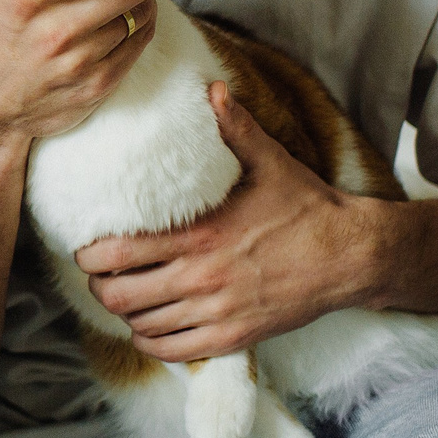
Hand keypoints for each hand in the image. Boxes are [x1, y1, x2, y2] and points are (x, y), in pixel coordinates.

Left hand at [76, 81, 387, 361]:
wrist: (351, 256)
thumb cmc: (307, 208)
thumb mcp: (270, 161)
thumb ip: (235, 126)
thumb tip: (212, 87)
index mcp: (200, 234)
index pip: (119, 252)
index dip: (90, 254)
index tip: (85, 248)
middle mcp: (202, 277)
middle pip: (119, 295)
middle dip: (99, 286)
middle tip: (98, 274)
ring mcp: (217, 312)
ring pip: (142, 325)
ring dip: (125, 314)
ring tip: (123, 297)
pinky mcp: (233, 338)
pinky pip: (173, 350)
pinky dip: (151, 342)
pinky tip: (150, 327)